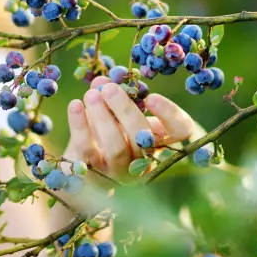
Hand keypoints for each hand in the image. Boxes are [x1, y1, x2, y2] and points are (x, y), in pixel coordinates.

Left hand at [64, 75, 197, 176]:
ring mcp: (119, 170)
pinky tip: (75, 105)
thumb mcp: (113, 113)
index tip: (151, 97)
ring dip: (103, 117)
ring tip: (92, 95)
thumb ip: (112, 94)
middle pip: (144, 137)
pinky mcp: (93, 174)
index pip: (181, 130)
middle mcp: (143, 159)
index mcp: (157, 140)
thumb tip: (103, 82)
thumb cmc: (103, 134)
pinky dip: (80, 125)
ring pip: (117, 147)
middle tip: (110, 88)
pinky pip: (88, 149)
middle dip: (126, 109)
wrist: (78, 171)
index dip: (171, 114)